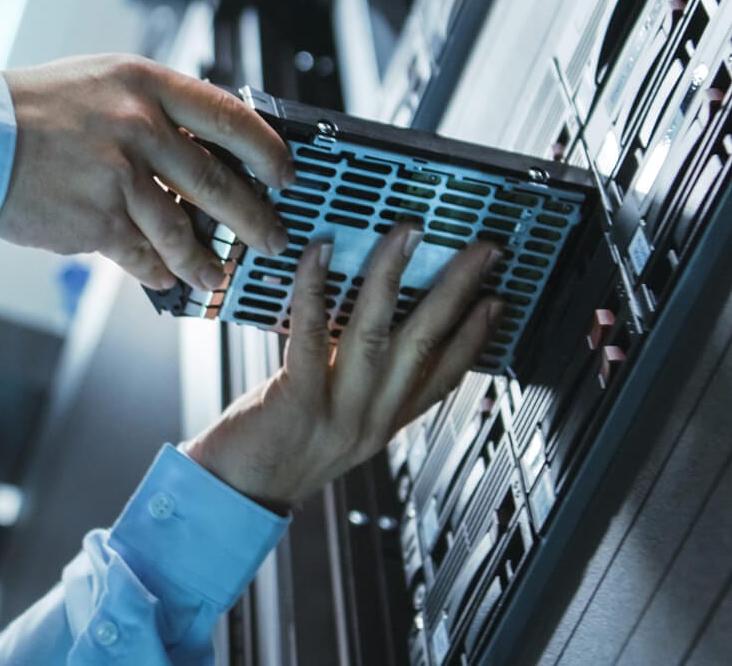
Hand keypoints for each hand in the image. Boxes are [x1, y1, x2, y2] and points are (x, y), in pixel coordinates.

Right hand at [0, 55, 294, 289]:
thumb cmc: (36, 109)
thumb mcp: (105, 85)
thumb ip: (157, 111)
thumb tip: (207, 151)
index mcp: (147, 86)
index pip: (230, 117)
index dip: (267, 151)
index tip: (286, 176)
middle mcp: (140, 127)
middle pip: (218, 182)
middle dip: (255, 220)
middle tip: (274, 240)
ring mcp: (119, 176)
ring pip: (183, 231)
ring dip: (206, 261)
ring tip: (218, 276)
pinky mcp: (96, 220)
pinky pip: (142, 256)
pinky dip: (158, 272)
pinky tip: (165, 280)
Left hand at [184, 225, 502, 508]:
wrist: (234, 497)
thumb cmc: (278, 451)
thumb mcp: (337, 424)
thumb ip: (358, 383)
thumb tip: (369, 323)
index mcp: (384, 422)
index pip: (444, 376)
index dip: (475, 336)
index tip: (497, 299)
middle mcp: (371, 419)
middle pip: (425, 345)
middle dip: (457, 292)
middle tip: (481, 251)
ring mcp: (339, 412)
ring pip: (377, 334)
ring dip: (394, 277)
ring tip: (409, 235)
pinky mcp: (297, 402)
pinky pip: (313, 335)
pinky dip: (317, 288)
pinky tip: (322, 253)